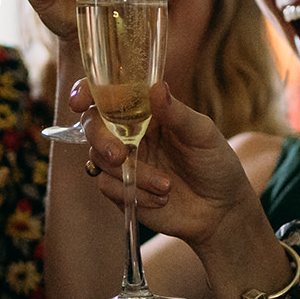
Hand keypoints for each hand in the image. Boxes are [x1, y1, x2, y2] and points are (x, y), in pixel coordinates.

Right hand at [75, 80, 257, 248]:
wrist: (220, 211)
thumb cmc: (216, 164)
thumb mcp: (204, 135)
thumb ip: (177, 114)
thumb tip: (156, 87)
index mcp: (147, 111)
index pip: (109, 93)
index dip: (87, 92)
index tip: (79, 101)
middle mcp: (129, 132)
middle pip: (93, 125)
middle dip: (101, 139)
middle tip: (120, 155)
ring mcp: (123, 161)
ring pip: (101, 159)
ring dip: (134, 175)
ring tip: (167, 186)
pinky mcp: (121, 188)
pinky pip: (108, 186)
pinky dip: (135, 193)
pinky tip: (161, 198)